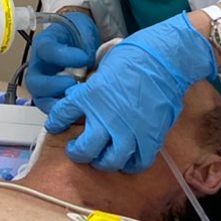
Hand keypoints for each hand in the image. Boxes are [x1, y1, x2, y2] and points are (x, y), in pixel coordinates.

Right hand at [26, 12, 100, 112]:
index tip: (84, 58)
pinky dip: (63, 113)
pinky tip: (78, 112)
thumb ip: (85, 43)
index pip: (47, 50)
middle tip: (72, 84)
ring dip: (56, 105)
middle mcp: (39, 66)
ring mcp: (44, 84)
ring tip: (73, 104)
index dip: (65, 56)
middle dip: (52, 87)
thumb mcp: (83, 29)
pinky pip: (52, 109)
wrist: (83, 41)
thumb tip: (86, 61)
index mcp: (44, 44)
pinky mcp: (53, 97)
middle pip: (34, 82)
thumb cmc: (79, 34)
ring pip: (40, 99)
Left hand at [44, 13, 216, 173]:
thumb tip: (80, 97)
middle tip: (77, 150)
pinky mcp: (150, 137)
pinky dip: (131, 164)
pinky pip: (138, 162)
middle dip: (77, 152)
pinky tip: (128, 159)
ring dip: (103, 162)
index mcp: (90, 96)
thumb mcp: (102, 68)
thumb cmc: (134, 55)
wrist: (164, 58)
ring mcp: (128, 130)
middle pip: (84, 150)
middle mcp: (106, 117)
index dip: (56, 123)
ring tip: (101, 158)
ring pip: (110, 161)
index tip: (55, 126)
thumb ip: (91, 89)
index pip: (62, 115)